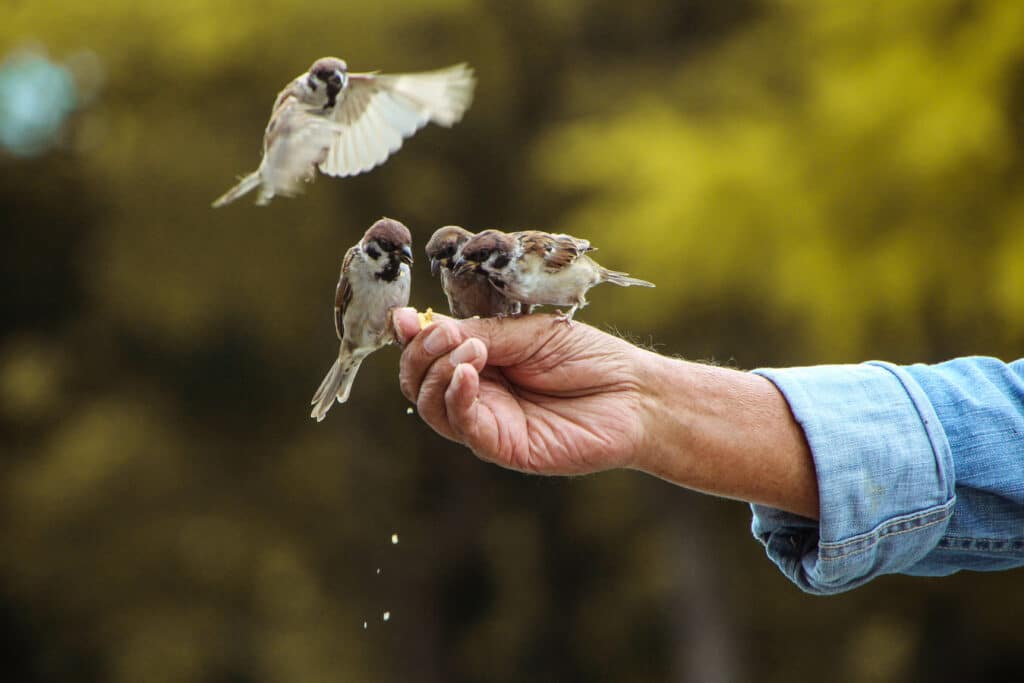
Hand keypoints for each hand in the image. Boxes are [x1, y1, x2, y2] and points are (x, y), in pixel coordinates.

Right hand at [394, 308, 656, 474]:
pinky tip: (469, 373)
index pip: (427, 355)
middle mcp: (477, 395)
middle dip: (420, 354)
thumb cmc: (588, 358)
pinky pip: (464, 426)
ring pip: (431, 406)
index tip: (404, 318)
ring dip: (439, 373)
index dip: (411, 338)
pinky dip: (457, 397)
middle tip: (444, 334)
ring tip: (471, 351)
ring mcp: (487, 423)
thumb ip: (476, 332)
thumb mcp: (526, 333)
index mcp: (480, 363)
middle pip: (418, 382)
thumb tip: (416, 322)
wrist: (634, 393)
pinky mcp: (502, 448)